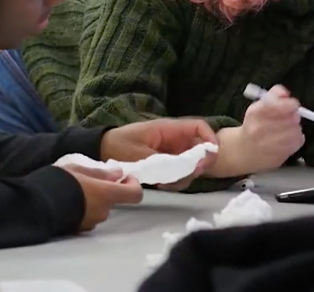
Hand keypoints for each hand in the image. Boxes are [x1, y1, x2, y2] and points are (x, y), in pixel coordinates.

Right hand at [57, 163, 143, 231]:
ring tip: (75, 188)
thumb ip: (101, 173)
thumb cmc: (60, 181)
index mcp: (106, 194)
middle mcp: (103, 210)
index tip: (125, 177)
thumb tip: (118, 174)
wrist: (37, 204)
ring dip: (93, 199)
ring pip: (100, 208)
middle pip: (113, 200)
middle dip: (105, 190)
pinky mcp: (80, 229)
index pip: (134, 194)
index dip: (133, 184)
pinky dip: (83, 208)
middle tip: (89, 179)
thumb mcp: (79, 168)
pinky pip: (88, 216)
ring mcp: (92, 222)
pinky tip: (69, 200)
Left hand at [100, 118, 217, 189]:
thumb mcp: (143, 154)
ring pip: (192, 165)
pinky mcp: (167, 163)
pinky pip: (180, 173)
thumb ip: (167, 161)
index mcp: (170, 129)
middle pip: (200, 150)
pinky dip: (176, 182)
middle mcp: (175, 140)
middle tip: (185, 176)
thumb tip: (190, 168)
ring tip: (166, 183)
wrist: (103, 151)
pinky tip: (161, 185)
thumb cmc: (120, 146)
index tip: (211, 156)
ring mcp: (172, 152)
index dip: (211, 139)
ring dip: (185, 177)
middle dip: (198, 165)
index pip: (200, 127)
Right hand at [235, 84, 304, 172]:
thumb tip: (284, 93)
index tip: (292, 104)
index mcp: (255, 114)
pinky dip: (296, 138)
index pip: (279, 106)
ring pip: (296, 130)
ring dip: (294, 127)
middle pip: (292, 118)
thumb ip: (273, 95)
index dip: (290, 104)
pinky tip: (287, 138)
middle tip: (290, 116)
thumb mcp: (258, 106)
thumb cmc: (254, 125)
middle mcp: (260, 129)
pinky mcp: (279, 155)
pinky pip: (297, 142)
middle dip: (293, 116)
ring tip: (286, 128)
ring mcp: (270, 145)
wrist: (244, 151)